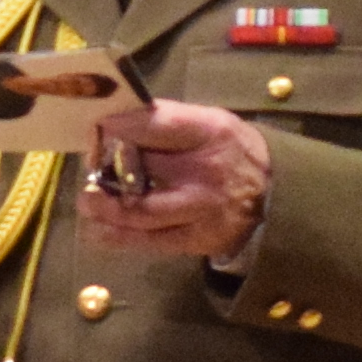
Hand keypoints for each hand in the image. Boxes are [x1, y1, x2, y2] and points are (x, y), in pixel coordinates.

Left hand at [74, 99, 270, 262]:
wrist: (274, 195)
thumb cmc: (229, 151)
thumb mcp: (209, 122)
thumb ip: (165, 120)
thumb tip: (112, 120)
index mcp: (210, 132)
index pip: (156, 124)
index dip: (119, 126)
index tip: (97, 127)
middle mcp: (206, 171)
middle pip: (143, 168)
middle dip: (106, 166)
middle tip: (89, 164)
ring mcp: (201, 210)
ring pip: (140, 211)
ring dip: (105, 206)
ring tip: (87, 199)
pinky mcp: (197, 240)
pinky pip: (149, 242)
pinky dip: (117, 237)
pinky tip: (97, 230)